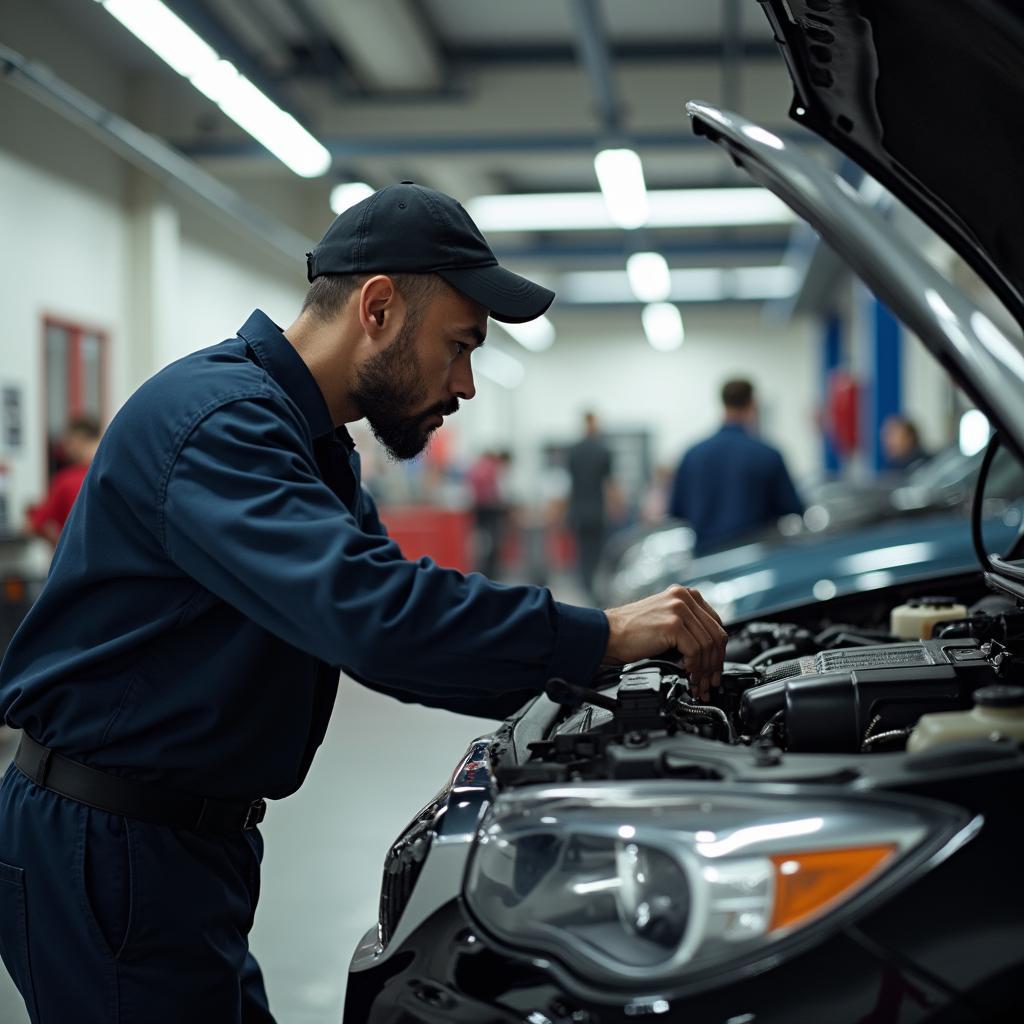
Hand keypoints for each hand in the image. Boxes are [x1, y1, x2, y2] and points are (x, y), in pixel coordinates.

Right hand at [603, 585, 726, 700]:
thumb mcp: (664, 622)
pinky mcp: (673, 624)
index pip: (715, 624)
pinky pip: (695, 651)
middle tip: (710, 683)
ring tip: (698, 685)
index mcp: (684, 595)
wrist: (606, 634)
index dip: (718, 651)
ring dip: (705, 670)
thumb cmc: (628, 633)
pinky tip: (688, 675)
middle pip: (716, 635)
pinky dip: (695, 668)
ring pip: (708, 645)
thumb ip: (686, 628)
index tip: (714, 670)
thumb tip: (707, 654)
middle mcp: (684, 597)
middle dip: (715, 664)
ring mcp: (679, 609)